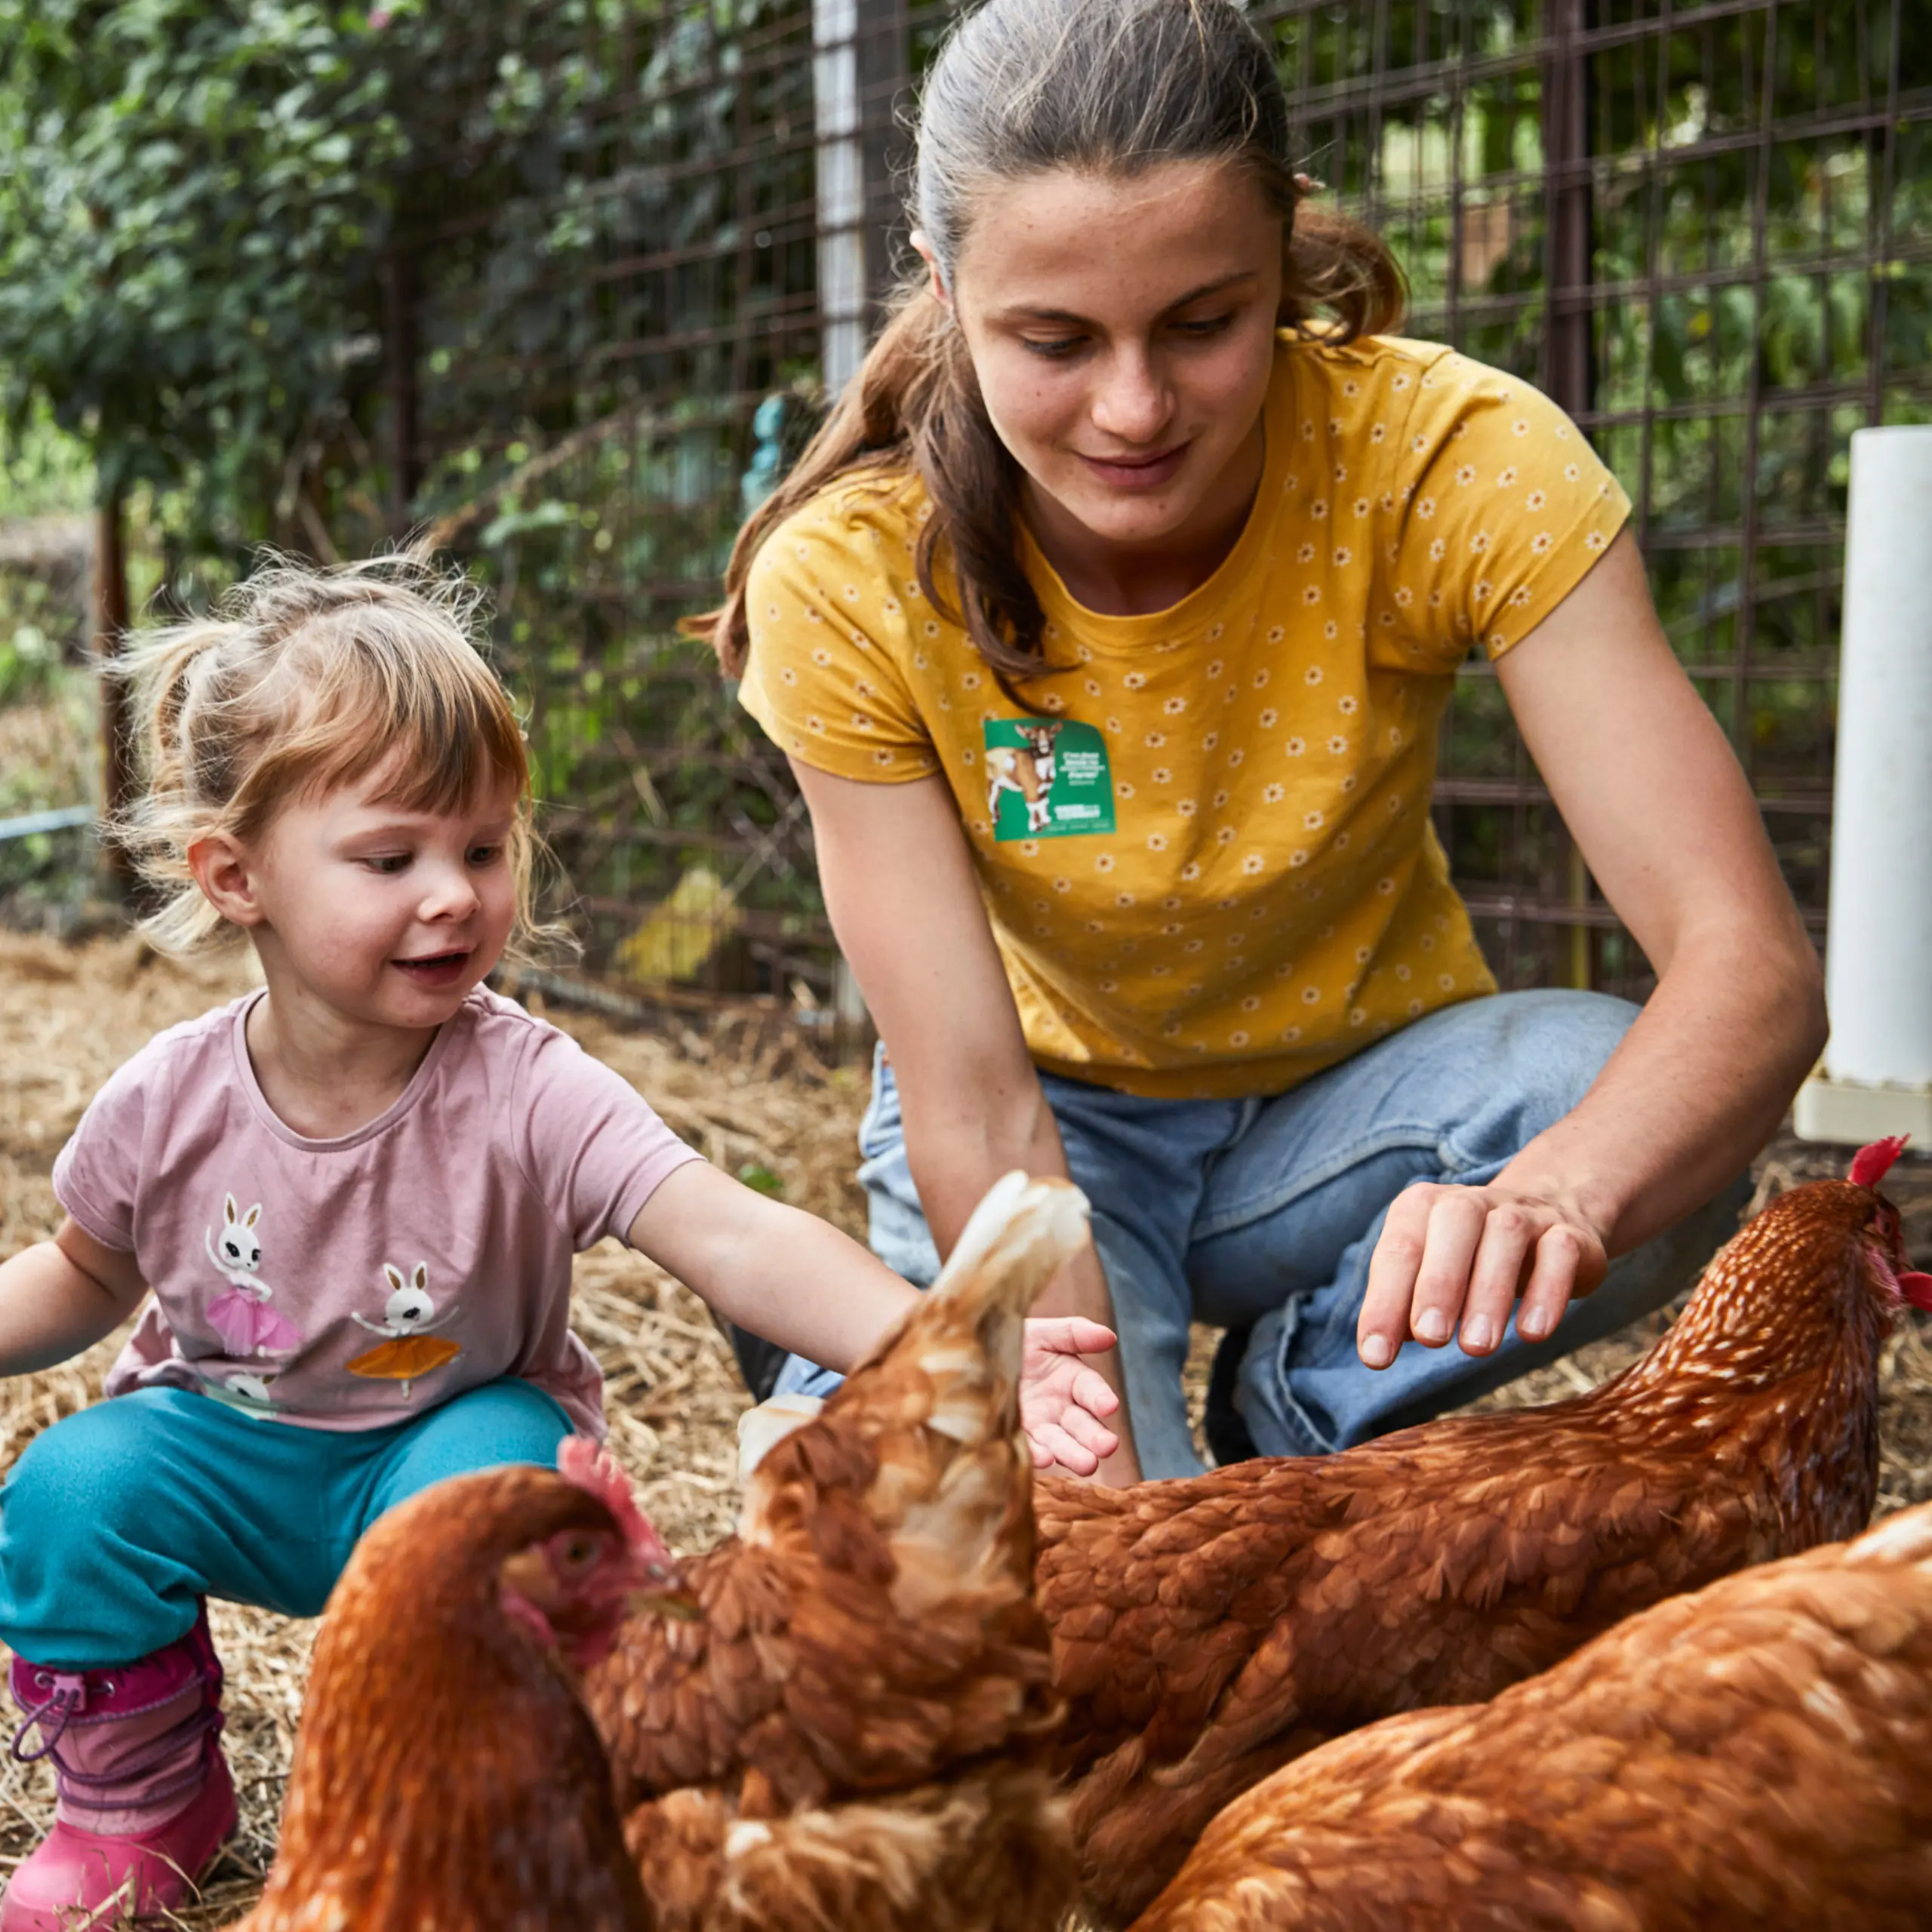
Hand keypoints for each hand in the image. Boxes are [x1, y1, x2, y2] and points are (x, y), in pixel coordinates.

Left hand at [1019, 1316, 1121, 1475]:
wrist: (976, 1357)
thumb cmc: (1016, 1341)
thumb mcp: (1043, 1333)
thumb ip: (1074, 1333)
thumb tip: (1110, 1337)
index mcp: (1073, 1379)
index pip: (1091, 1389)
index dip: (1100, 1397)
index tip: (1109, 1406)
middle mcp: (1061, 1408)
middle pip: (1082, 1425)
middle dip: (1096, 1436)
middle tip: (1108, 1446)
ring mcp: (1040, 1426)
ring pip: (1061, 1443)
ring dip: (1074, 1454)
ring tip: (1088, 1465)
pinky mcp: (1018, 1437)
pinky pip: (1029, 1448)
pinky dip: (1036, 1455)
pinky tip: (1044, 1458)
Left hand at [1356, 1182, 1609, 1369]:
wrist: (1544, 1215)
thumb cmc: (1467, 1257)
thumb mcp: (1429, 1273)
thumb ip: (1402, 1305)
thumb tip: (1377, 1349)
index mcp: (1424, 1207)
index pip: (1398, 1250)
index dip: (1384, 1303)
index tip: (1375, 1356)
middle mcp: (1471, 1202)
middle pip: (1453, 1226)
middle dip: (1438, 1284)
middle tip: (1429, 1339)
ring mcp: (1523, 1214)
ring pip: (1506, 1238)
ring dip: (1489, 1293)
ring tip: (1476, 1348)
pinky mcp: (1568, 1235)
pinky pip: (1560, 1253)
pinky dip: (1547, 1292)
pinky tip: (1532, 1333)